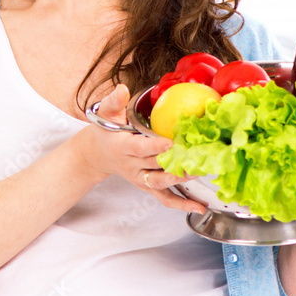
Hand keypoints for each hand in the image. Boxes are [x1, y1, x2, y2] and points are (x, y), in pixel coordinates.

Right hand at [76, 83, 206, 214]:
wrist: (97, 154)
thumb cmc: (105, 131)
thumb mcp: (105, 113)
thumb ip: (114, 101)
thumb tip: (123, 89)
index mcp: (121, 146)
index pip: (138, 148)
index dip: (154, 147)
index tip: (170, 143)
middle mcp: (131, 165)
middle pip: (154, 166)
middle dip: (175, 163)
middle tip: (196, 157)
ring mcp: (140, 178)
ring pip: (160, 183)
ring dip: (180, 181)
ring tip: (198, 174)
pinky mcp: (147, 186)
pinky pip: (164, 198)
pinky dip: (181, 204)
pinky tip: (199, 207)